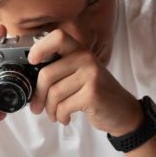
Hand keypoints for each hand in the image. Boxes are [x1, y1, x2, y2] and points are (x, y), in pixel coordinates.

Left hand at [27, 28, 141, 133]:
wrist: (123, 112)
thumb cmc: (98, 94)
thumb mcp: (82, 75)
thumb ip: (62, 71)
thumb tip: (32, 82)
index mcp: (81, 51)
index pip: (57, 37)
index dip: (40, 47)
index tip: (32, 61)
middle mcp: (86, 59)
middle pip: (47, 74)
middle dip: (38, 95)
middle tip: (36, 108)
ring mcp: (91, 76)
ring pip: (54, 94)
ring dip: (50, 110)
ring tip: (55, 115)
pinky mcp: (92, 94)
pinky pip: (64, 107)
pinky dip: (61, 116)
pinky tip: (65, 118)